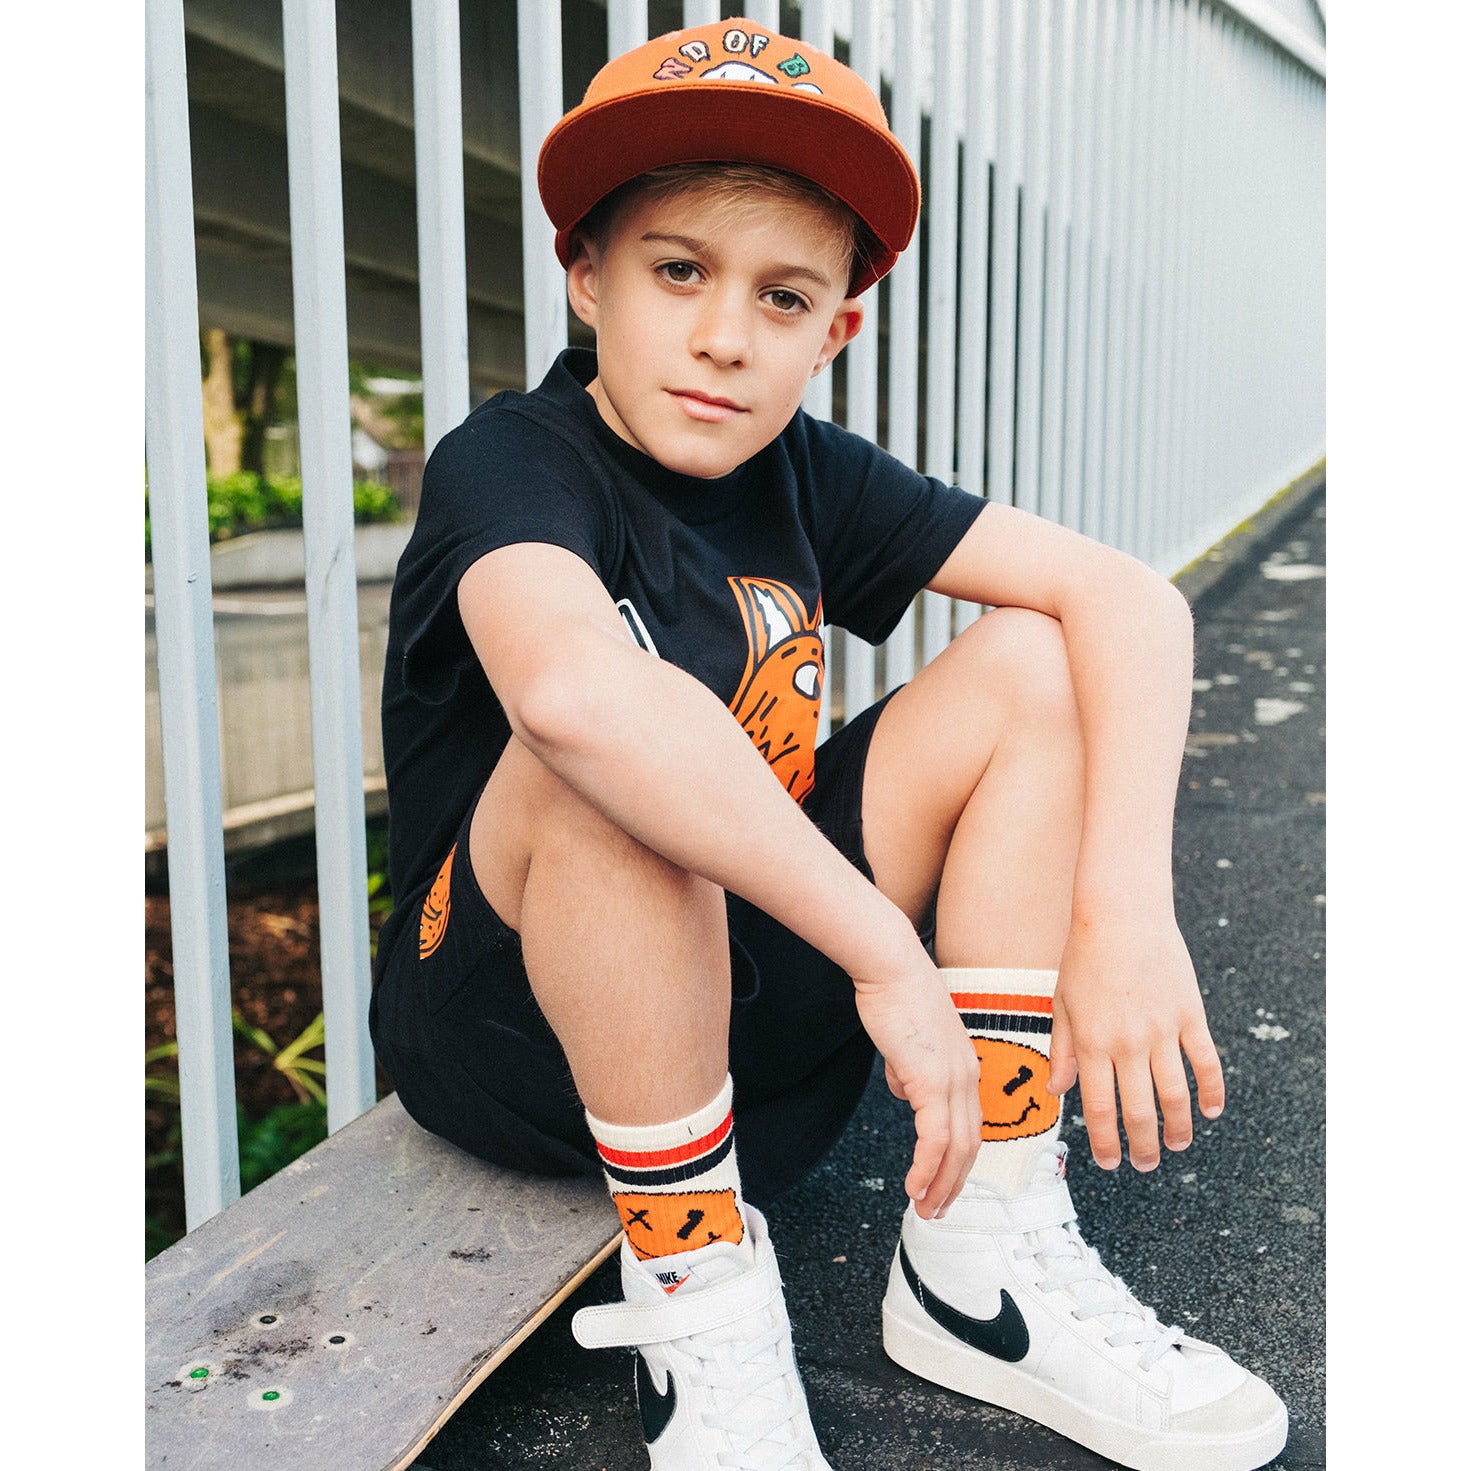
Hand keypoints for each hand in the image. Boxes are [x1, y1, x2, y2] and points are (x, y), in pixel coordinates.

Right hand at [853, 960, 980, 1217]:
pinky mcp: (932, 1081)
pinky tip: (914, 1187)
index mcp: (965, 1065)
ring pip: (957, 1149)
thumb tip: (905, 1092)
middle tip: (936, 1211)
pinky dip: (927, 1168)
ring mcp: (953, 1079)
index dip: (958, 1160)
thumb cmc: (893, 993)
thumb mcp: (908, 1038)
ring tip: (925, 1210)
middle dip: (954, 1184)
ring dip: (942, 1185)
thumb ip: (910, 1067)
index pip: (970, 1124)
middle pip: (971, 1145)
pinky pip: (935, 1139)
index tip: (941, 1183)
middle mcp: (968, 1075)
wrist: (890, 965)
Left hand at [1047, 912, 1224, 1170]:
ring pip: (1176, 1095)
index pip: (1099, 1108)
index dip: (1106, 1142)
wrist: (1120, 912)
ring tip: (1176, 1145)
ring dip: (1178, 1128)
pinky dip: (1212, 1091)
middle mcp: (1128, 1043)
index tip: (1110, 1162)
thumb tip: (1057, 1091)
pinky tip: (1211, 1112)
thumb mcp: (1062, 1002)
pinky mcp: (1190, 1015)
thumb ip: (1063, 1049)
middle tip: (1144, 1164)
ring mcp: (1162, 1030)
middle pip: (1139, 1111)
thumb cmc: (1084, 956)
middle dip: (1142, 1146)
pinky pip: (1206, 1063)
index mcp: (1093, 1042)